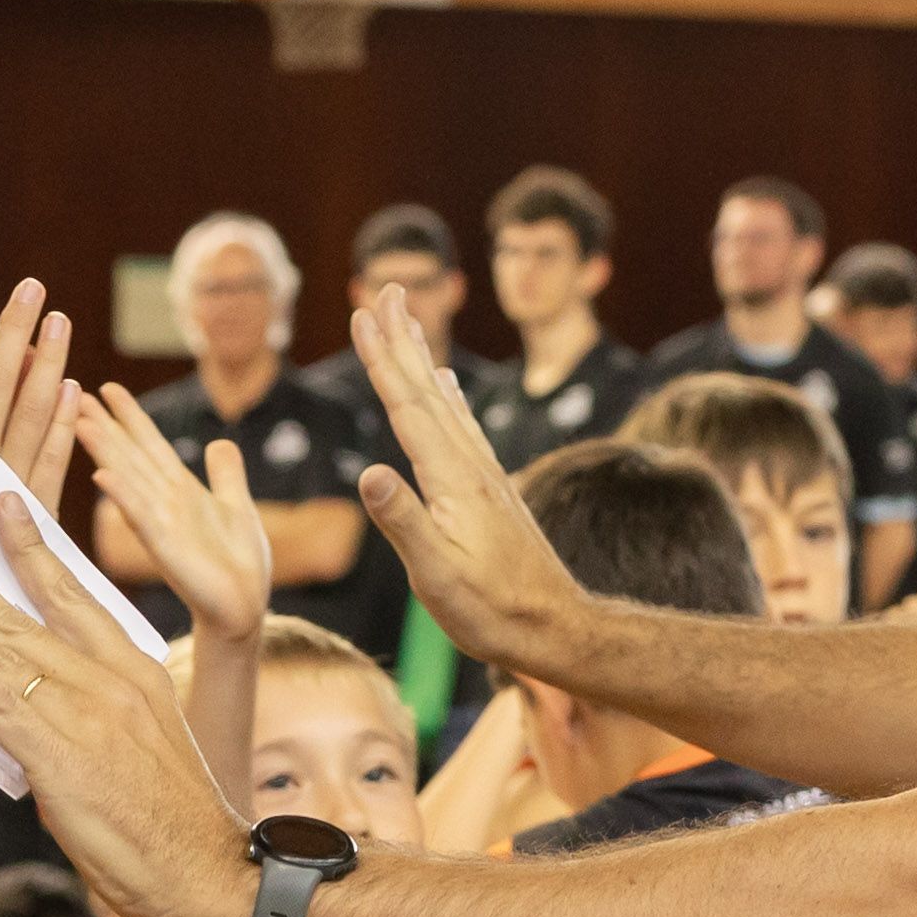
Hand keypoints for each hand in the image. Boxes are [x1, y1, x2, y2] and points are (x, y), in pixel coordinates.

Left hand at [0, 497, 245, 916]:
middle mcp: (113, 679)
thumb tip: (24, 714)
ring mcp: (89, 714)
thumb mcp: (140, 745)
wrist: (209, 874)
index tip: (5, 506)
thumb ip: (86, 717)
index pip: (76, 595)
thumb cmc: (172, 823)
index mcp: (137, 671)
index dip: (34, 549)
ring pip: (5, 646)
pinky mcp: (64, 757)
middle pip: (27, 611)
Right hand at [80, 388, 270, 643]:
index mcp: (180, 491)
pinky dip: (124, 495)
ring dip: (105, 450)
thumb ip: (226, 474)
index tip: (107, 388)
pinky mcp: (166, 549)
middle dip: (104, 425)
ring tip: (79, 421)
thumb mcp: (237, 505)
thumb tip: (220, 442)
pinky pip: (142, 517)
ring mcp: (161, 524)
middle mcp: (164, 503)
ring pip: (129, 478)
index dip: (130, 416)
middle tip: (72, 394)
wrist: (245, 607)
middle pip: (130, 455)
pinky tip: (103, 474)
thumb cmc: (238, 563)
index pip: (150, 445)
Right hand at [343, 297, 580, 670]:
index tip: (363, 314)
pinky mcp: (490, 489)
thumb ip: (404, 521)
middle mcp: (470, 464)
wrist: (553, 628)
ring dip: (421, 359)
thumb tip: (370, 472)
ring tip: (407, 322)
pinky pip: (463, 425)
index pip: (407, 406)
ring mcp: (483, 474)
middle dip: (401, 338)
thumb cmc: (490, 609)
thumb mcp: (435, 574)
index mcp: (451, 477)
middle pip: (426, 388)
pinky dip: (447, 396)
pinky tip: (445, 387)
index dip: (383, 359)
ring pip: (444, 401)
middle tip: (385, 288)